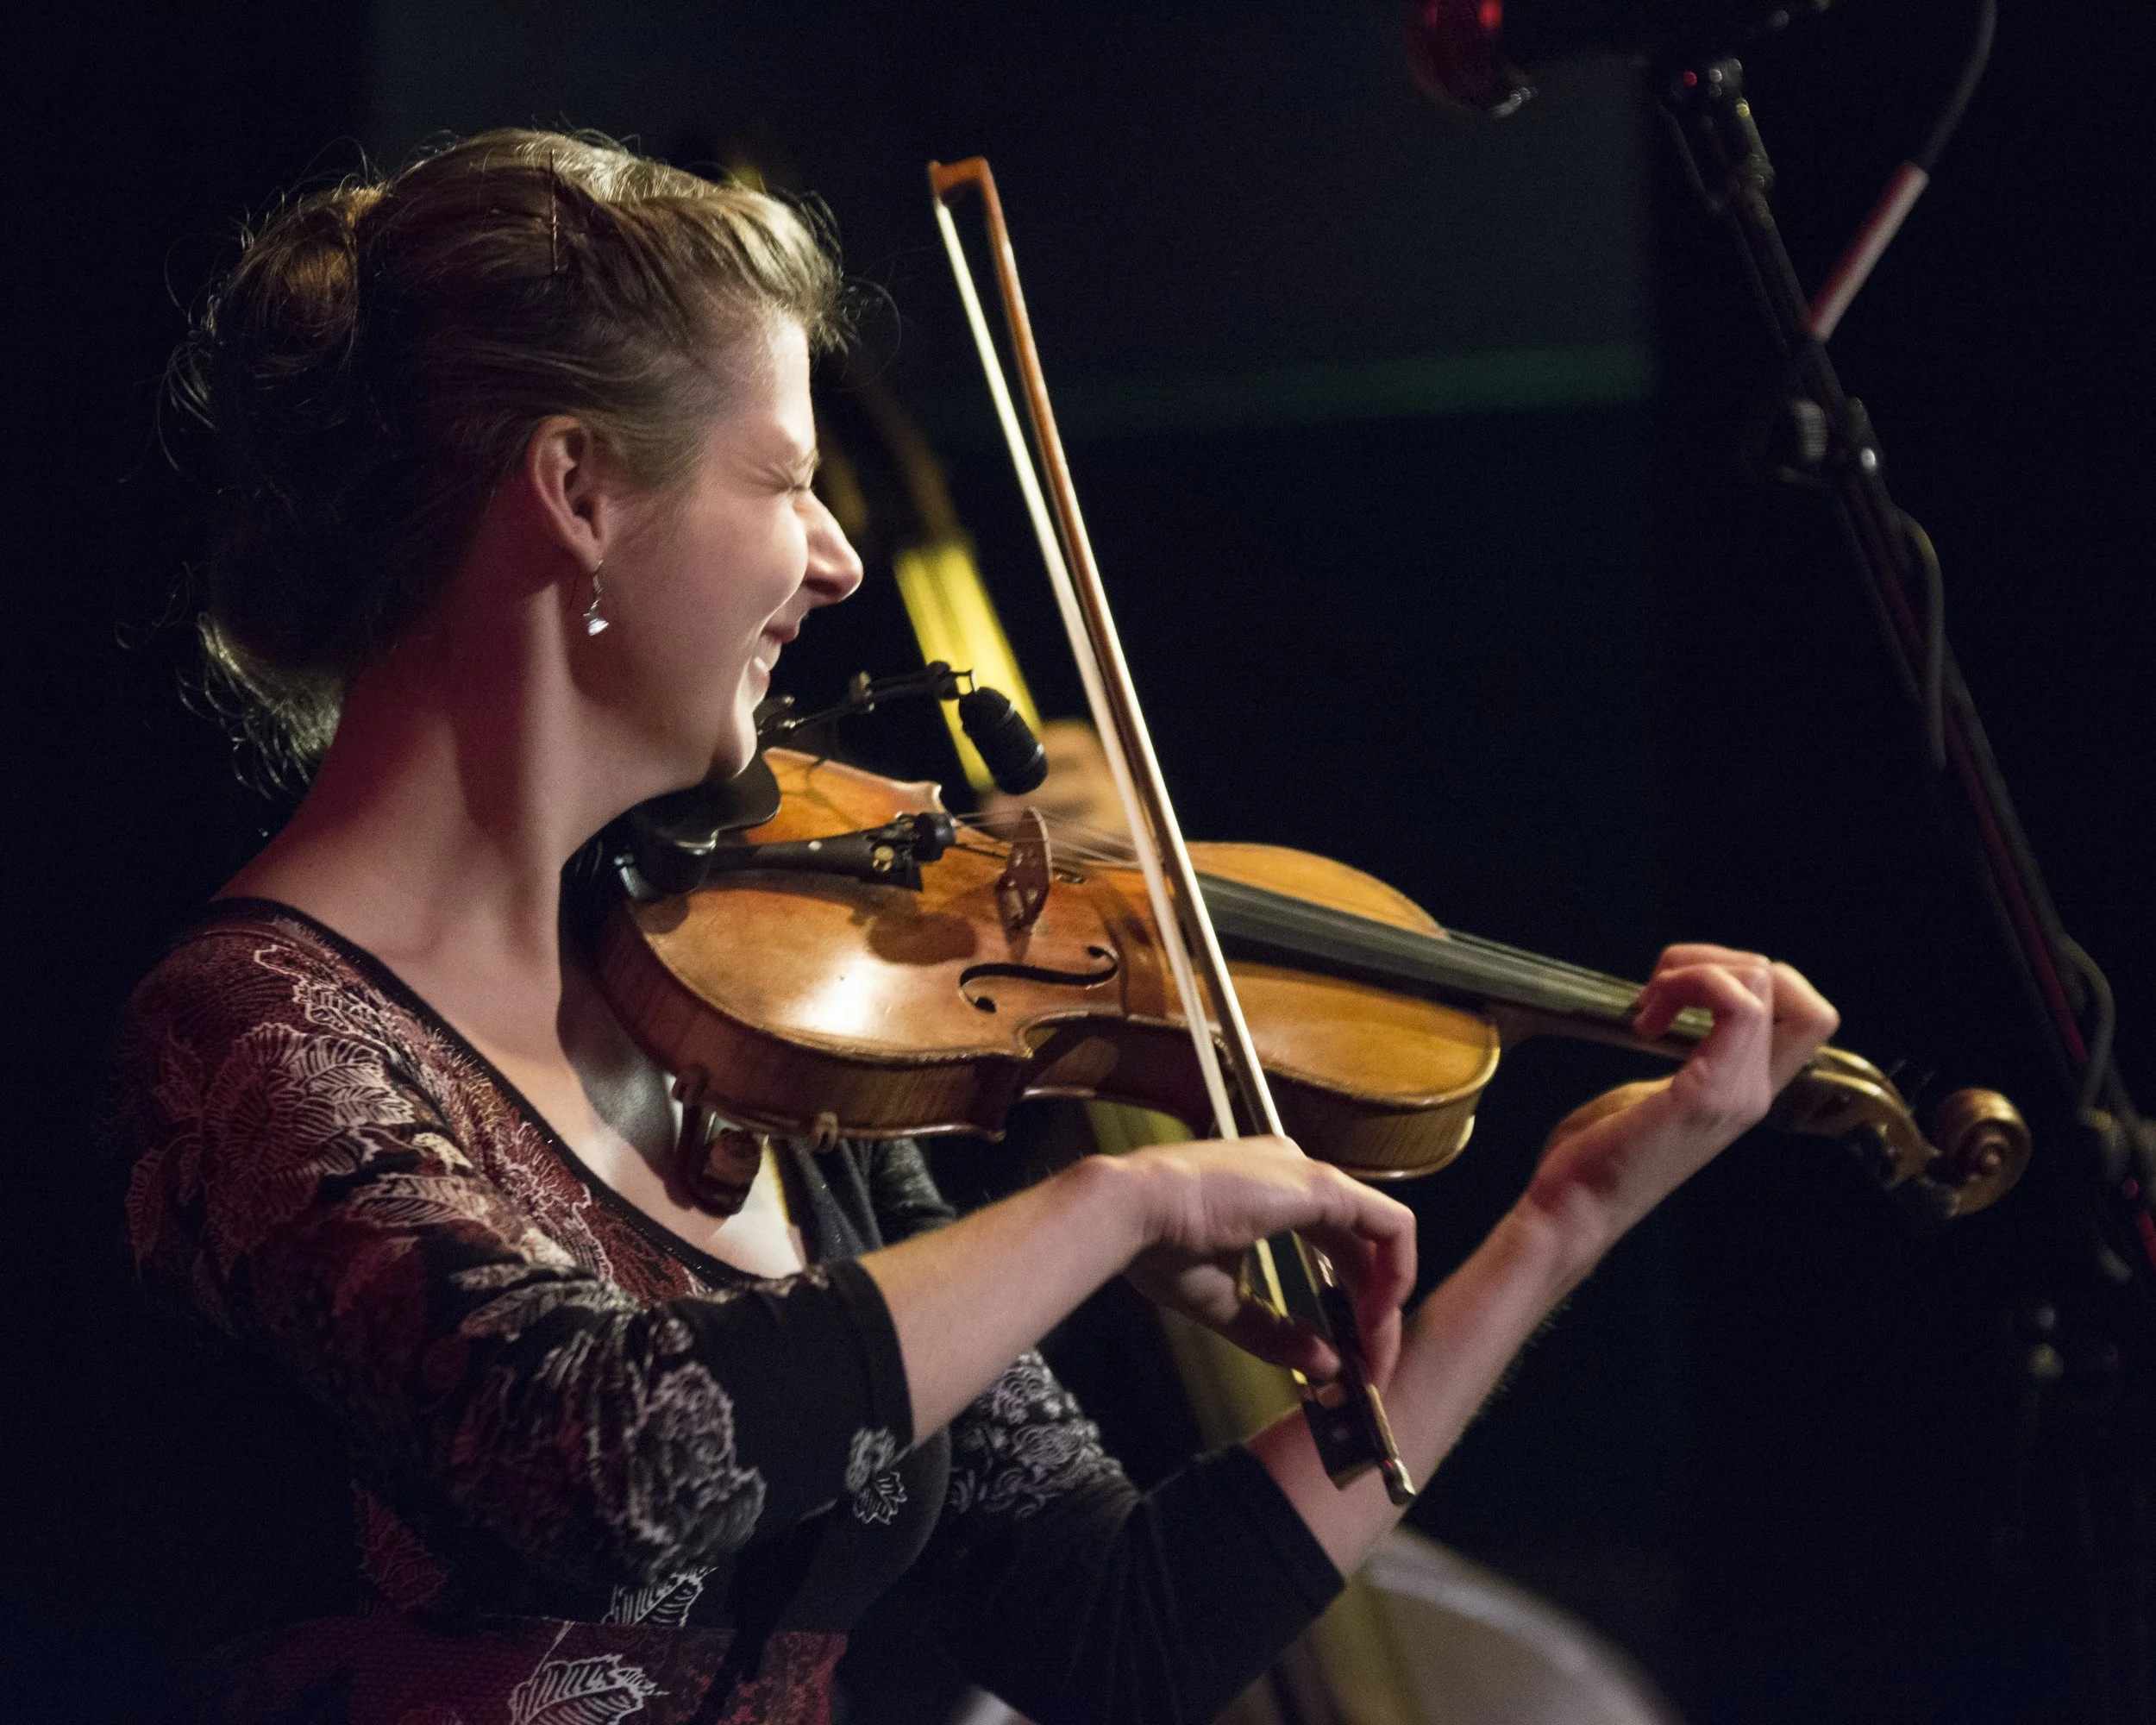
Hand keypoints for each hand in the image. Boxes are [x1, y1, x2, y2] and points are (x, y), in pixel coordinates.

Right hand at [1114, 1135, 1416, 1386]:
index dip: (1348, 1301)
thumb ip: (1276, 1333)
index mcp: (1271, 1192)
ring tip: (1374, 1354)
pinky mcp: (1321, 1185)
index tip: (1344, 1352)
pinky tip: (1376, 1321)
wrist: (1131, 1212)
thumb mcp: (1224, 1303)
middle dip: (1374, 1311)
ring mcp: (1311, 1175)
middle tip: (1371, 1367)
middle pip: (1362, 1247)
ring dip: (1386, 1301)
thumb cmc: (1158, 1247)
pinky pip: (1391, 1228)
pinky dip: (1395, 1275)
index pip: (1334, 1246)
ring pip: (1384, 1237)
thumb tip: (1326, 1367)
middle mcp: (1297, 1174)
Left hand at [1523, 944, 1838, 1269]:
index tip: (1678, 995)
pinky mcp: (1708, 1093)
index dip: (1748, 979)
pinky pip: (1736, 1004)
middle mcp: (1755, 1092)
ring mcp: (1739, 1094)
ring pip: (1763, 981)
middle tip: (1658, 992)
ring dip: (1695, 969)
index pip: (1803, 1015)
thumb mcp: (1656, 1092)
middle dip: (1717, 961)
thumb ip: (1686, 1056)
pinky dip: (1688, 984)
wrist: (1574, 1210)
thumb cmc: (1598, 1155)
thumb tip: (1674, 1008)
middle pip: (1791, 988)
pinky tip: (1644, 1020)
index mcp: (1744, 1089)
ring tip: (1648, 1005)